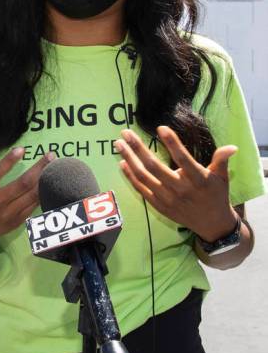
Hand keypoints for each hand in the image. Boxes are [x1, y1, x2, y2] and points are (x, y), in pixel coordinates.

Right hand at [0, 148, 55, 247]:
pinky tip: (49, 185)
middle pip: (23, 183)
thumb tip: (17, 162)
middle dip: (39, 168)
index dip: (8, 160)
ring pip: (32, 195)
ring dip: (45, 180)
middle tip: (51, 155)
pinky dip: (41, 194)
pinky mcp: (15, 223)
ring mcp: (7, 214)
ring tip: (54, 168)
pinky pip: (33, 206)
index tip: (21, 149)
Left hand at [115, 126, 237, 241]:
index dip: (172, 143)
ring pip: (143, 176)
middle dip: (138, 148)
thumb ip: (221, 161)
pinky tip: (122, 162)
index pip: (183, 159)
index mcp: (198, 180)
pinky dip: (130, 176)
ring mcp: (167, 198)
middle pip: (154, 166)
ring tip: (119, 143)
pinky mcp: (158, 205)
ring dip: (129, 159)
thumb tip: (232, 147)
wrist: (211, 224)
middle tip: (126, 132)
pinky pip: (140, 188)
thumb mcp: (221, 178)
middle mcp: (180, 189)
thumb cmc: (216, 195)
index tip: (161, 128)